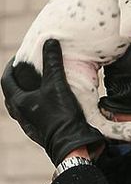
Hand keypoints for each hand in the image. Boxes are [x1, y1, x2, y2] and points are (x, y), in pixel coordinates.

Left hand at [1, 39, 103, 165]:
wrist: (72, 142)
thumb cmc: (61, 114)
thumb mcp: (57, 84)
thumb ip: (53, 62)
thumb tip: (50, 41)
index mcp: (19, 102)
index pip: (6, 80)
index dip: (11, 66)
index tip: (19, 57)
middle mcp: (20, 114)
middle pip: (12, 93)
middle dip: (18, 79)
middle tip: (27, 68)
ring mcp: (29, 123)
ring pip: (22, 104)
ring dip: (27, 92)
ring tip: (38, 83)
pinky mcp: (40, 129)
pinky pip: (32, 112)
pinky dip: (36, 102)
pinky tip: (49, 99)